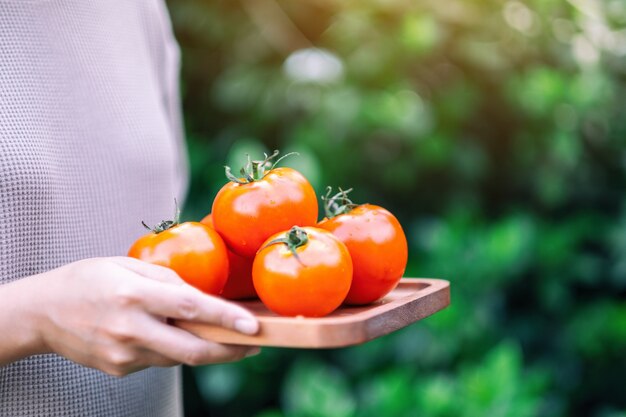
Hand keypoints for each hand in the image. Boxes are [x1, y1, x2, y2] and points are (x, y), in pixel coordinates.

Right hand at [16, 257, 259, 375]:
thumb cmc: (87, 280)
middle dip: (229, 351)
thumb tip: (202, 297)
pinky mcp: (119, 369)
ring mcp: (123, 354)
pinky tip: (173, 335)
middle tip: (253, 345)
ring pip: (178, 357)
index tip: (253, 326)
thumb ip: (168, 280)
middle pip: (192, 350)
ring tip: (221, 336)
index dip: (226, 318)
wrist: (42, 312)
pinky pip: (158, 361)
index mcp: (134, 295)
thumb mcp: (127, 265)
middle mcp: (129, 329)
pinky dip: (173, 349)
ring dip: (203, 348)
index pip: (190, 309)